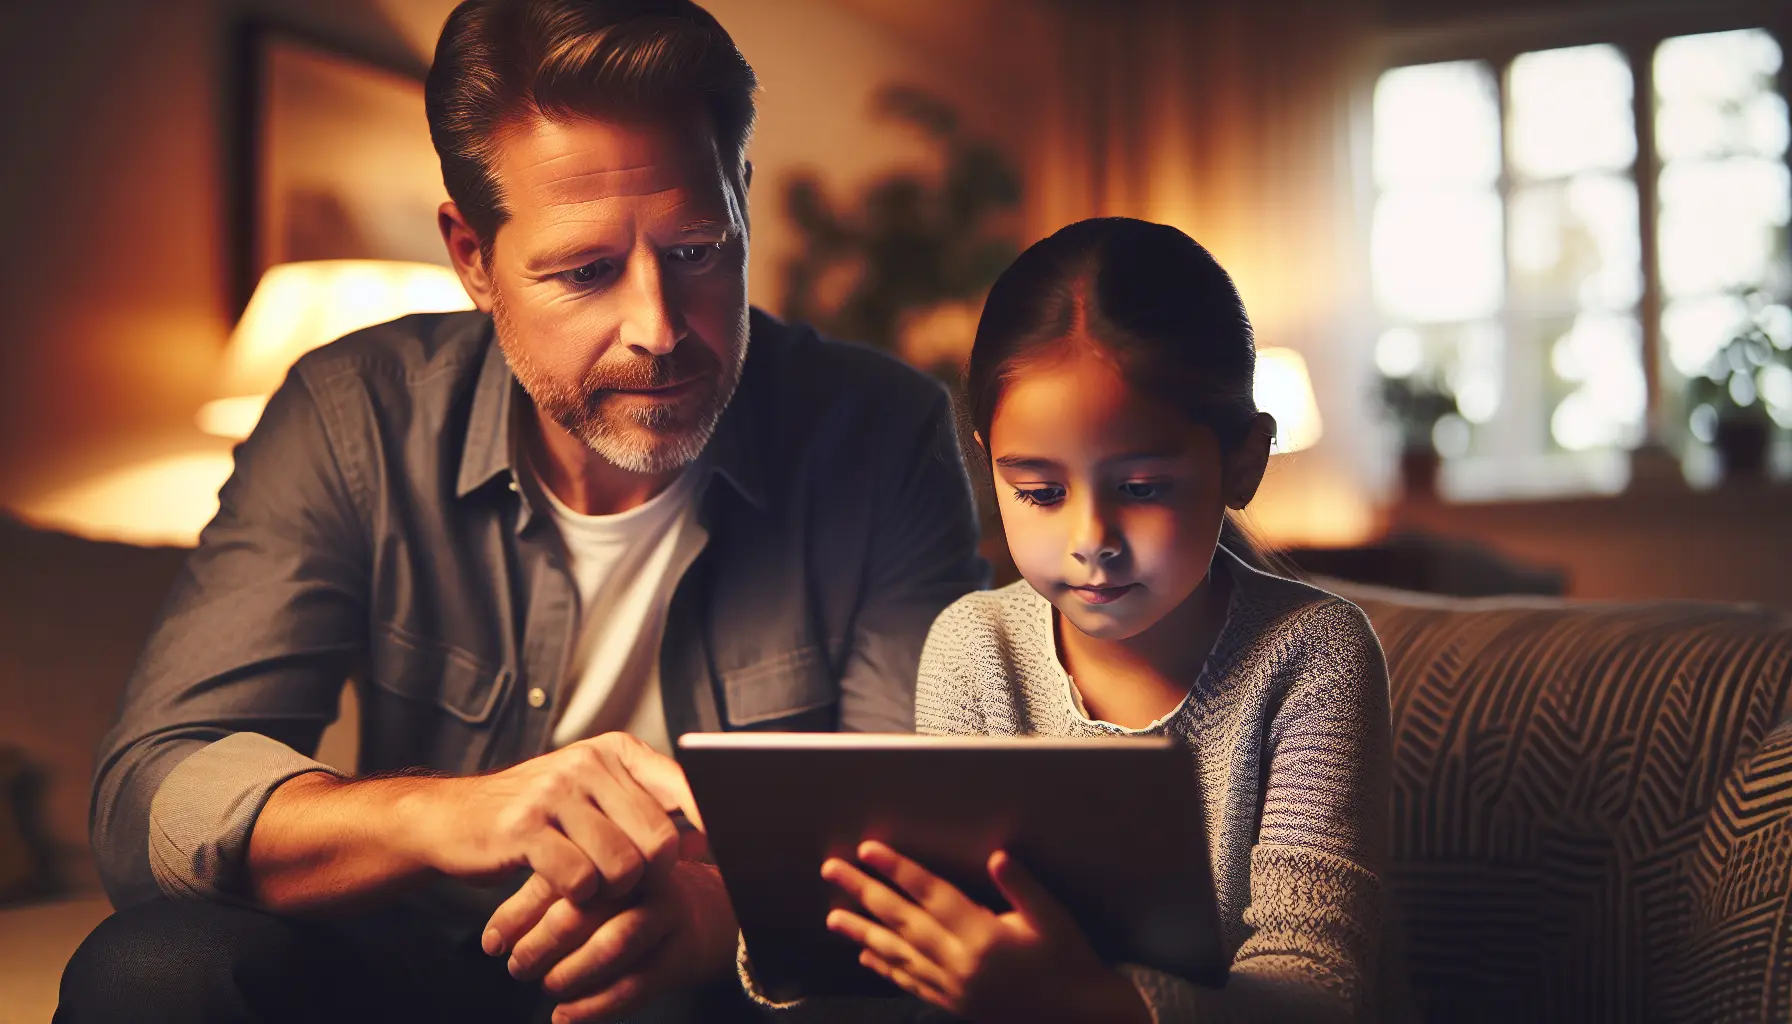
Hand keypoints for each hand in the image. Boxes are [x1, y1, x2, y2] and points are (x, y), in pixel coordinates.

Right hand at [397, 731, 701, 904]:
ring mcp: (555, 792)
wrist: (453, 818)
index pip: (683, 786)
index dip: (709, 823)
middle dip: (649, 875)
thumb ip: (645, 805)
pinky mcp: (525, 827)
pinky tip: (562, 889)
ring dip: (610, 891)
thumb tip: (707, 836)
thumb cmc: (535, 814)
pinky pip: (580, 879)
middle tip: (624, 883)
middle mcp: (589, 763)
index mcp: (615, 751)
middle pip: (658, 839)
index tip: (719, 852)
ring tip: (588, 885)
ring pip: (622, 865)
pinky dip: (577, 898)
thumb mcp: (591, 793)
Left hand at [485, 860, 738, 1023]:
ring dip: (569, 974)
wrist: (705, 911)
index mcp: (609, 850)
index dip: (517, 916)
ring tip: (547, 986)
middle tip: (518, 967)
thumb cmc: (628, 897)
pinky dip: (594, 1006)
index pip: (556, 879)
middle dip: (540, 946)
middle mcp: (641, 876)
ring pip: (613, 944)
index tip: (492, 944)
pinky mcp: (681, 952)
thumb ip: (542, 900)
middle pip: (583, 910)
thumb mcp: (588, 886)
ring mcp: (666, 913)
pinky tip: (566, 1015)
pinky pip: (635, 983)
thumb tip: (492, 940)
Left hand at [823, 841, 1150, 1023]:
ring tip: (832, 917)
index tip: (868, 849)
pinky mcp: (954, 1004)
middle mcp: (960, 962)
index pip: (931, 894)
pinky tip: (865, 957)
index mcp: (983, 935)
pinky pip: (910, 983)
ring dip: (862, 933)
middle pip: (902, 920)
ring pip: (897, 955)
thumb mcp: (1053, 918)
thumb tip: (996, 856)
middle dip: (863, 892)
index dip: (898, 869)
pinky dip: (885, 969)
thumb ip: (1022, 887)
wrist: (1078, 1016)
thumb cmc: (1069, 959)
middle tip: (830, 869)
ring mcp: (953, 987)